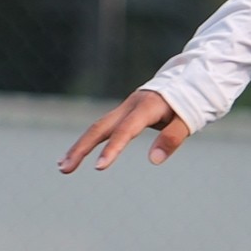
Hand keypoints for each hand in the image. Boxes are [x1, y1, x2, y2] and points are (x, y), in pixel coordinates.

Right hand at [61, 87, 188, 173]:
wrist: (183, 80)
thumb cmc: (187, 103)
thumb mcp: (187, 120)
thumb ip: (173, 138)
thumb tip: (154, 160)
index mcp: (146, 107)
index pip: (125, 131)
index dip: (112, 148)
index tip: (98, 168)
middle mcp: (129, 106)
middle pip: (100, 127)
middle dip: (81, 148)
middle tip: (64, 169)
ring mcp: (123, 109)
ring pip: (96, 128)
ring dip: (79, 147)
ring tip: (63, 167)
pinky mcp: (121, 114)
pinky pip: (101, 128)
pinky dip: (88, 142)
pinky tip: (76, 155)